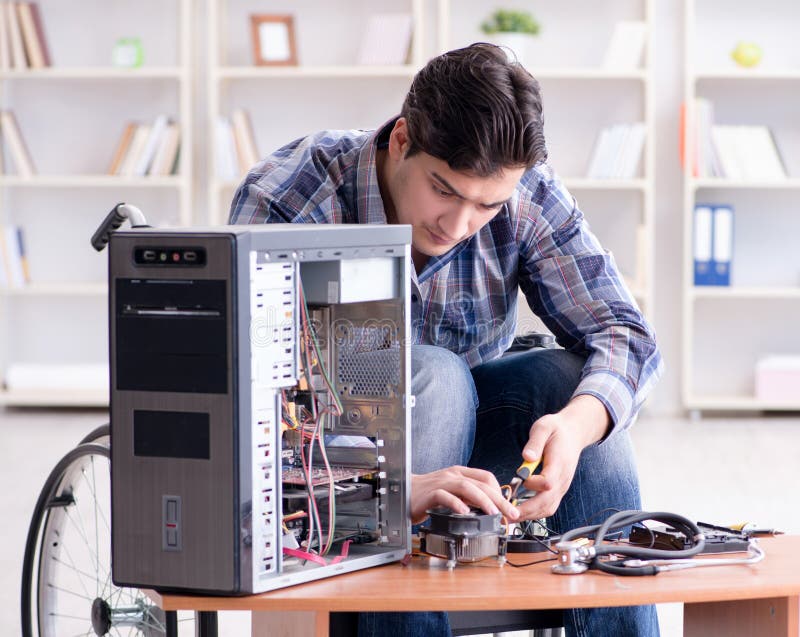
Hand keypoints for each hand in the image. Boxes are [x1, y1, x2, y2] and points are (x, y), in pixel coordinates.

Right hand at [410, 466, 520, 524]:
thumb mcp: (453, 492)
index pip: (487, 477)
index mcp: (460, 473)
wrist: (402, 491)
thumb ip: (468, 497)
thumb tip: (490, 509)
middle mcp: (453, 475)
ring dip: (482, 500)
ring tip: (493, 513)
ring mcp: (442, 482)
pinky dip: (456, 504)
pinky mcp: (430, 493)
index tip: (508, 507)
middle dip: (499, 499)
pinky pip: (445, 496)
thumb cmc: (428, 494)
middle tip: (510, 514)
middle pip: (481, 484)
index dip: (500, 492)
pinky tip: (464, 513)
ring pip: (467, 487)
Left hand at [516, 395, 609, 520]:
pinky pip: (548, 507)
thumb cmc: (556, 430)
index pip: (548, 482)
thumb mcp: (544, 427)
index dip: (533, 484)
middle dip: (526, 510)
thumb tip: (527, 456)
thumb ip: (535, 441)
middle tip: (506, 515)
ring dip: (529, 515)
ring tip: (509, 518)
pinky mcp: (558, 490)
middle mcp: (562, 479)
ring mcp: (561, 487)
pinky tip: (519, 512)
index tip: (520, 477)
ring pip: (548, 509)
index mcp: (559, 463)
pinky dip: (534, 513)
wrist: (573, 434)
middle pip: (547, 502)